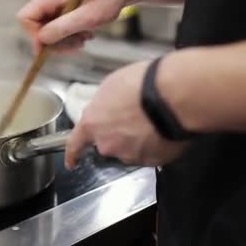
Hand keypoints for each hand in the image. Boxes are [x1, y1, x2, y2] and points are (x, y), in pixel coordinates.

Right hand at [17, 0, 132, 53]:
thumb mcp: (89, 16)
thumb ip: (64, 27)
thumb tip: (42, 39)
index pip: (26, 17)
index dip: (34, 36)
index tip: (49, 49)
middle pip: (37, 27)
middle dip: (54, 42)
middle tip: (75, 47)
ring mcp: (56, 3)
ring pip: (48, 29)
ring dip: (64, 41)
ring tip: (84, 40)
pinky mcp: (64, 8)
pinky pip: (58, 26)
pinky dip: (70, 35)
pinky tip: (85, 35)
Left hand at [65, 60, 187, 168]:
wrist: (174, 96)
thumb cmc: (140, 84)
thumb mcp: (112, 86)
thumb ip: (104, 105)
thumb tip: (108, 110)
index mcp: (92, 125)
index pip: (75, 144)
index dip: (73, 154)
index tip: (71, 162)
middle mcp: (108, 145)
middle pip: (109, 144)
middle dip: (118, 136)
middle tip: (134, 119)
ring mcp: (131, 155)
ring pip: (131, 150)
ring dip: (138, 140)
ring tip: (154, 121)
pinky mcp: (153, 161)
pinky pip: (152, 154)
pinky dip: (156, 145)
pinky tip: (165, 130)